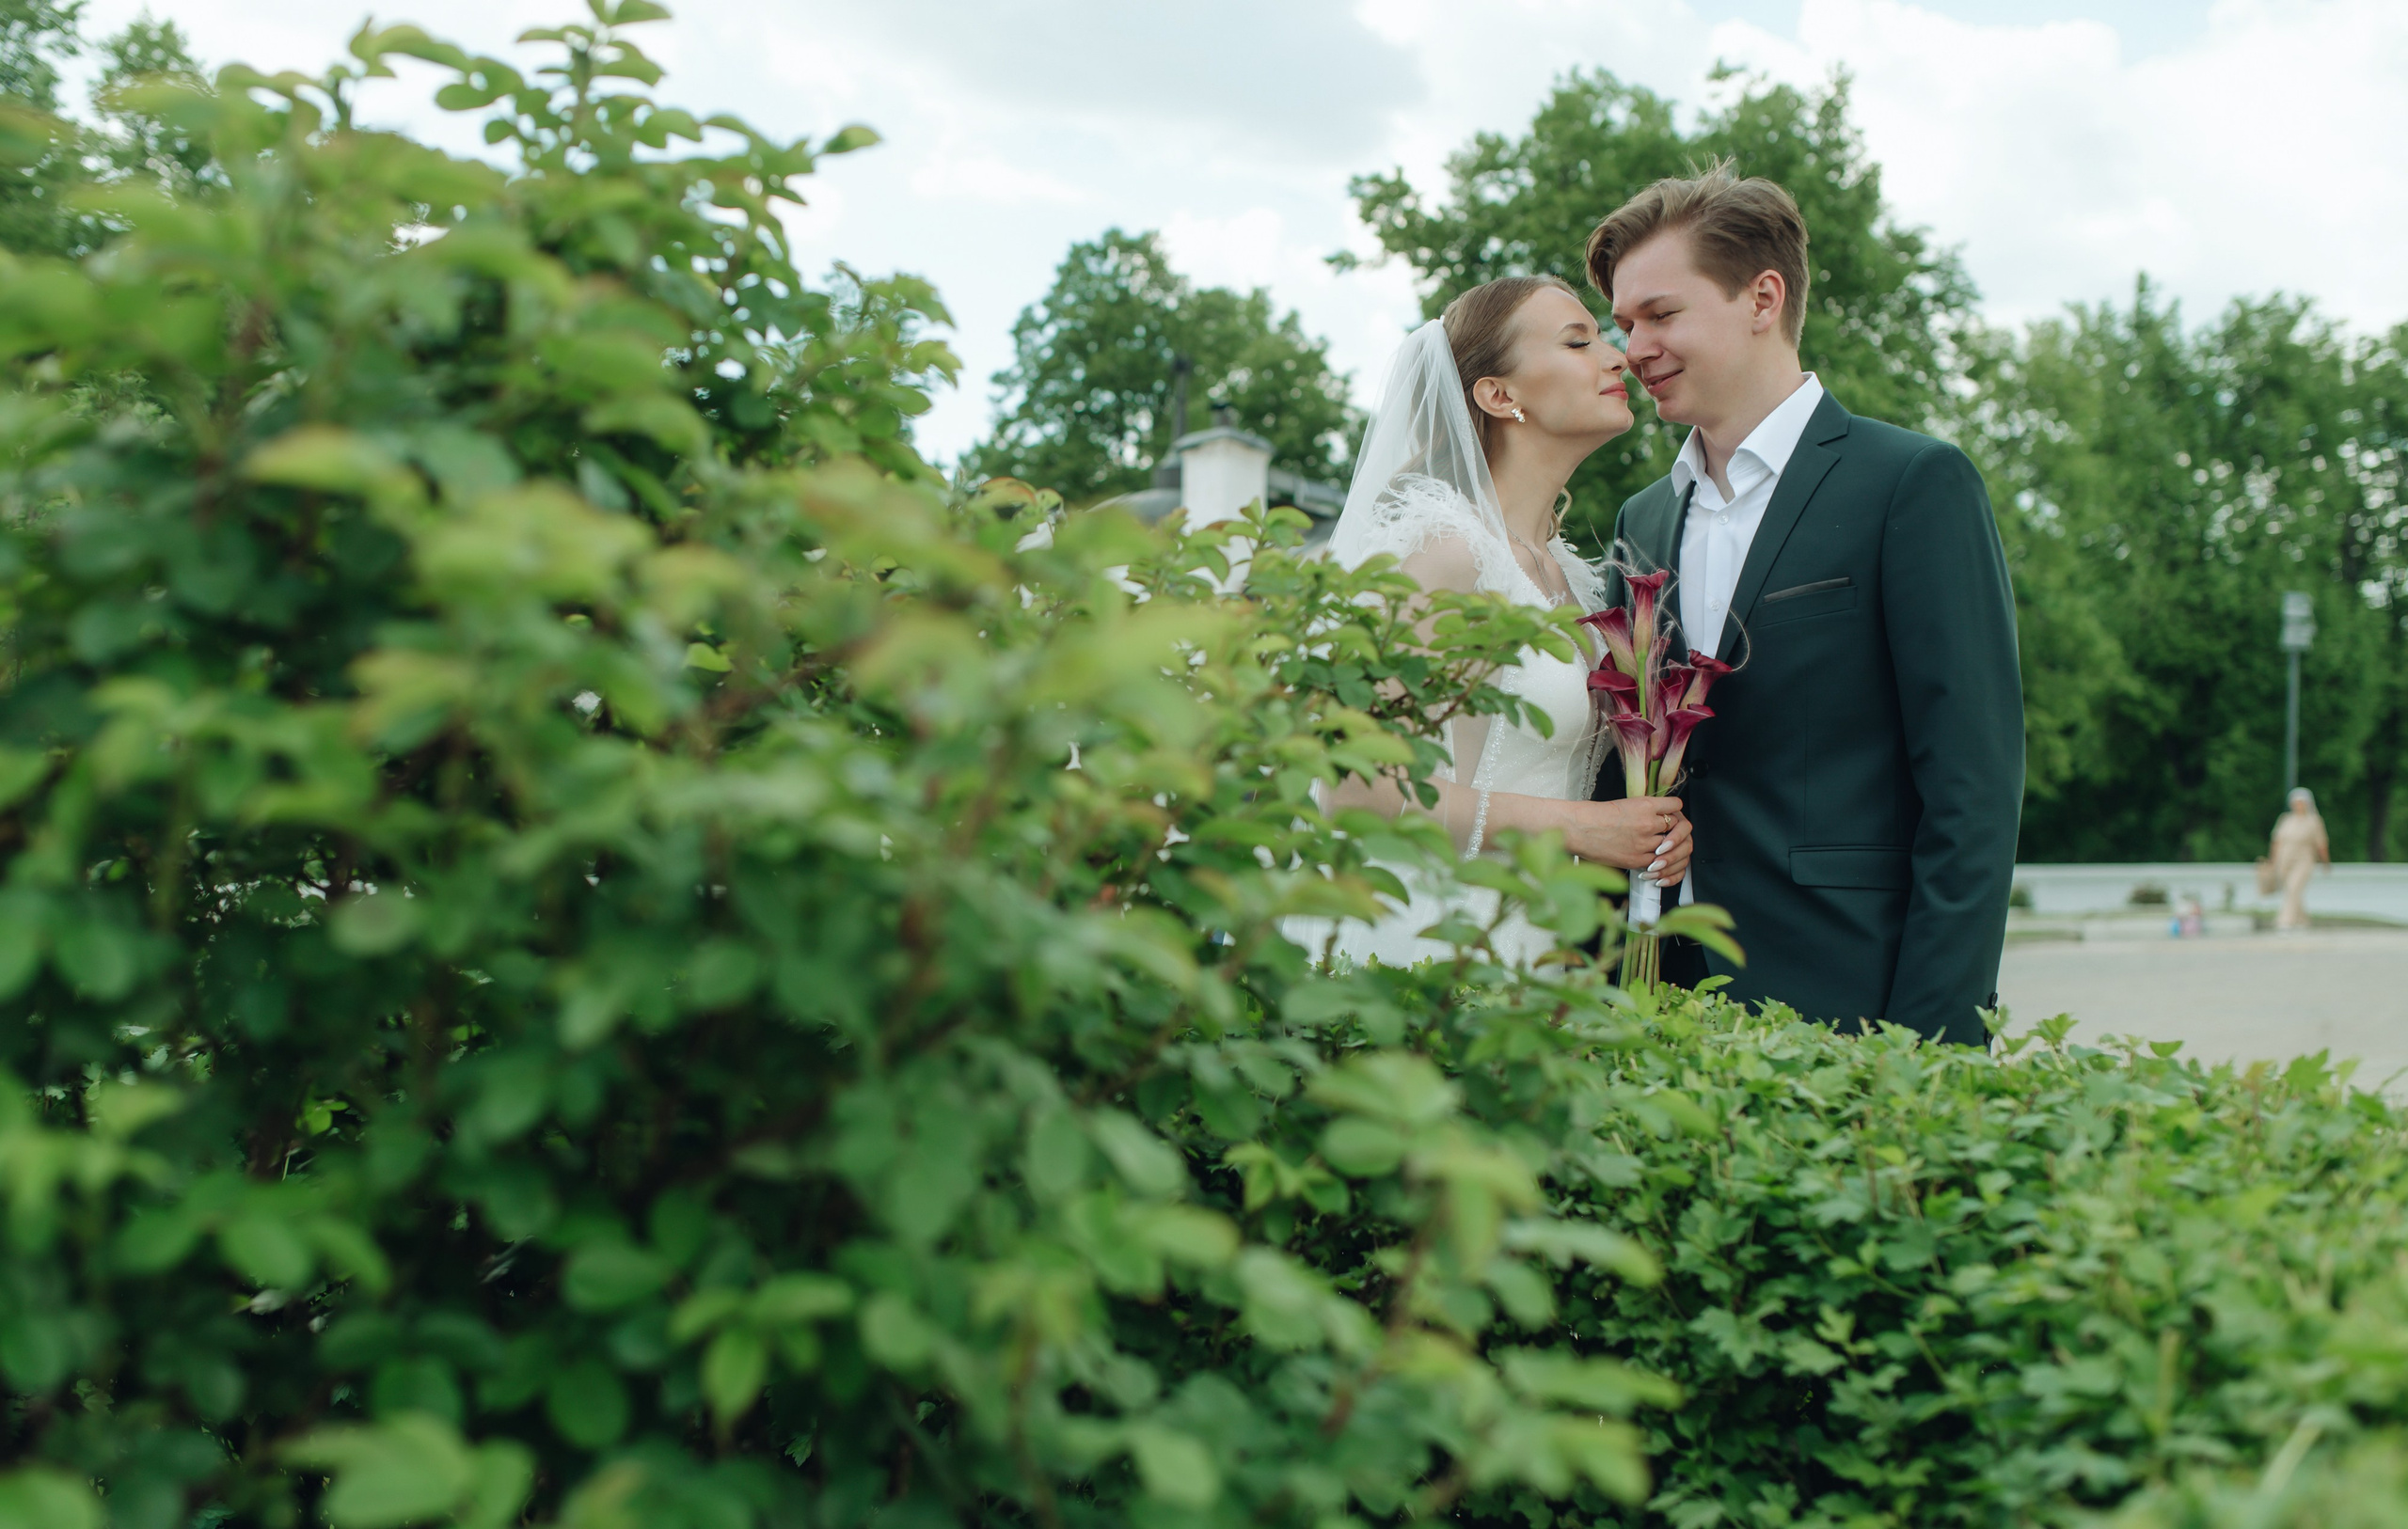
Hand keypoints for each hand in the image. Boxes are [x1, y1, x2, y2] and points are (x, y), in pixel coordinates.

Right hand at [1562, 796, 1690, 883]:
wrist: (1579, 829)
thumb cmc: (1595, 816)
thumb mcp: (1626, 804)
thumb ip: (1646, 810)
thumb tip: (1660, 817)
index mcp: (1646, 805)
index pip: (1676, 805)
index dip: (1675, 811)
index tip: (1672, 815)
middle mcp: (1648, 823)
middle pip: (1678, 827)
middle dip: (1676, 832)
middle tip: (1671, 835)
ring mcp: (1644, 842)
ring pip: (1671, 847)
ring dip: (1667, 848)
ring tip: (1660, 848)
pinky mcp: (1637, 859)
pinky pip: (1659, 862)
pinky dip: (1658, 861)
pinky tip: (1651, 860)